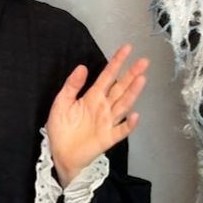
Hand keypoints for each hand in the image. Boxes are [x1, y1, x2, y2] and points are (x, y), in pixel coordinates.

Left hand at [45, 44, 147, 186]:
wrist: (59, 153)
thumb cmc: (60, 129)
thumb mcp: (61, 102)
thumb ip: (72, 85)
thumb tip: (82, 67)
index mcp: (92, 97)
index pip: (107, 76)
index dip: (117, 62)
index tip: (126, 48)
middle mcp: (103, 107)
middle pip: (120, 87)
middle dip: (131, 74)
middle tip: (143, 61)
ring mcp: (108, 122)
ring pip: (123, 104)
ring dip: (132, 92)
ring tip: (141, 79)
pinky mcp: (108, 137)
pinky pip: (121, 130)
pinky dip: (129, 124)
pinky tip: (135, 115)